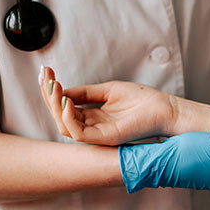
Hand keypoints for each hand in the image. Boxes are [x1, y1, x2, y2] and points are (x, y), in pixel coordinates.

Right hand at [39, 66, 176, 144]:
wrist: (163, 108)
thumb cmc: (141, 100)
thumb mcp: (108, 90)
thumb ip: (85, 92)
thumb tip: (62, 89)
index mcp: (92, 117)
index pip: (64, 107)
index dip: (52, 90)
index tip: (46, 71)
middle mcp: (92, 127)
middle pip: (59, 116)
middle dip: (49, 95)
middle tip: (46, 76)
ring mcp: (97, 134)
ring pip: (64, 125)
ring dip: (55, 105)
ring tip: (55, 86)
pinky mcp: (104, 138)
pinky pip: (78, 133)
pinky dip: (68, 118)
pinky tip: (67, 101)